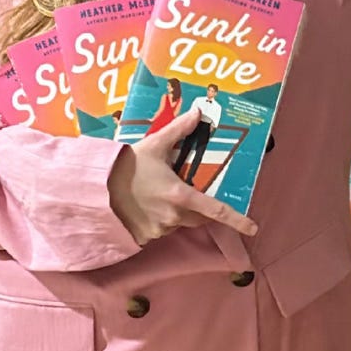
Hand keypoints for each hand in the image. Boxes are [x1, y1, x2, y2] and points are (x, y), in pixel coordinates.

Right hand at [107, 107, 258, 246]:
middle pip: (197, 217)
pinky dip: (157, 220)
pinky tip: (143, 206)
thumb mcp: (155, 144)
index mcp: (181, 195)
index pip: (216, 210)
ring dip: (174, 212)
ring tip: (153, 194)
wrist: (96, 188)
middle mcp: (173, 216)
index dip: (238, 220)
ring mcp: (159, 230)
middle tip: (178, 190)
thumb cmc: (128, 165)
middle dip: (195, 206)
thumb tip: (198, 112)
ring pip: (177, 224)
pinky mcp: (145, 238)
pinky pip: (160, 231)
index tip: (253, 228)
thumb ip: (179, 130)